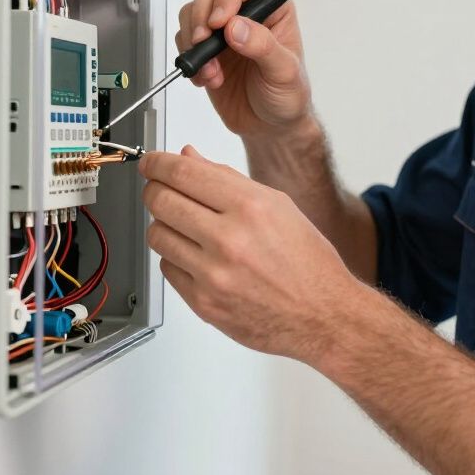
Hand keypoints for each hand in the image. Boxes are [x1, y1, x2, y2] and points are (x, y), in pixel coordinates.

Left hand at [140, 145, 359, 360]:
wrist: (323, 316)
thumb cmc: (307, 262)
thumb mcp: (277, 206)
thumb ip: (227, 180)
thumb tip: (188, 158)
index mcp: (251, 207)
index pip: (183, 173)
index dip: (157, 163)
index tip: (151, 162)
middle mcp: (230, 240)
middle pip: (161, 201)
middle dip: (154, 190)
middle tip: (159, 189)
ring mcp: (214, 275)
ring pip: (157, 235)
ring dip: (164, 225)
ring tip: (185, 226)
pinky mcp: (204, 304)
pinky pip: (167, 268)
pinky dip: (176, 258)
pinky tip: (198, 256)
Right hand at [176, 0, 311, 138]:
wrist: (269, 127)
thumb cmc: (287, 96)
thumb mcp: (284, 72)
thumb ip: (263, 46)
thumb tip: (236, 26)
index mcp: (273, 9)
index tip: (220, 22)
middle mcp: (246, 13)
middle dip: (202, 15)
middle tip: (202, 41)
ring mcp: (223, 30)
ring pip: (193, 12)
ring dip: (194, 41)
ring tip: (211, 70)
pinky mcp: (206, 49)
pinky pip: (185, 41)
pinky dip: (190, 60)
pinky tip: (208, 78)